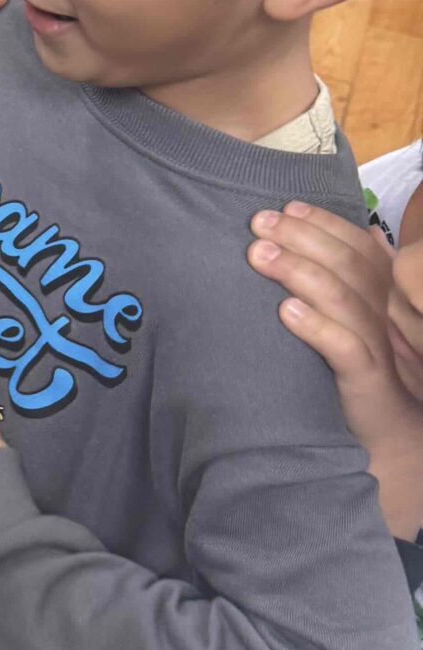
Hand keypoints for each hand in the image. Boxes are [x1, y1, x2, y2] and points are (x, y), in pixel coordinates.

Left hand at [250, 202, 422, 535]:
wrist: (391, 443)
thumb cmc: (368, 377)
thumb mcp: (365, 326)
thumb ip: (361, 283)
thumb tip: (367, 233)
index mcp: (385, 299)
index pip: (359, 248)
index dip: (324, 223)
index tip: (286, 206)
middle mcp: (387, 317)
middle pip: (348, 265)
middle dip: (302, 237)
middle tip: (258, 221)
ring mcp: (380, 348)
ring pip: (343, 299)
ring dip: (299, 272)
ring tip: (259, 254)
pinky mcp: (368, 382)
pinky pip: (344, 349)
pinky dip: (316, 326)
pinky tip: (285, 310)